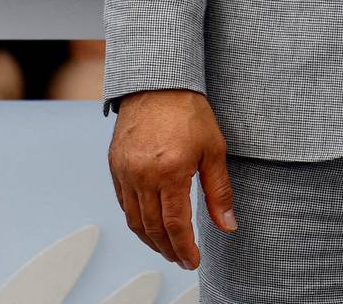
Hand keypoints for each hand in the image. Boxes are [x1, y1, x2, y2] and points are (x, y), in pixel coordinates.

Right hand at [108, 88, 235, 270]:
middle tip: (181, 259)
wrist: (157, 82)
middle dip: (168, 250)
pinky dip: (135, 219)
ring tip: (166, 247)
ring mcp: (126, 170)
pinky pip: (123, 202)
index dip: (185, 249)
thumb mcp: (213, 150)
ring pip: (134, 219)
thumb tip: (227, 224)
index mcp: (171, 171)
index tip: (192, 260)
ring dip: (150, 239)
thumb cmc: (188, 111)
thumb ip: (219, 192)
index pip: (176, 225)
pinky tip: (148, 224)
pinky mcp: (115, 164)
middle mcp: (143, 174)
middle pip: (153, 228)